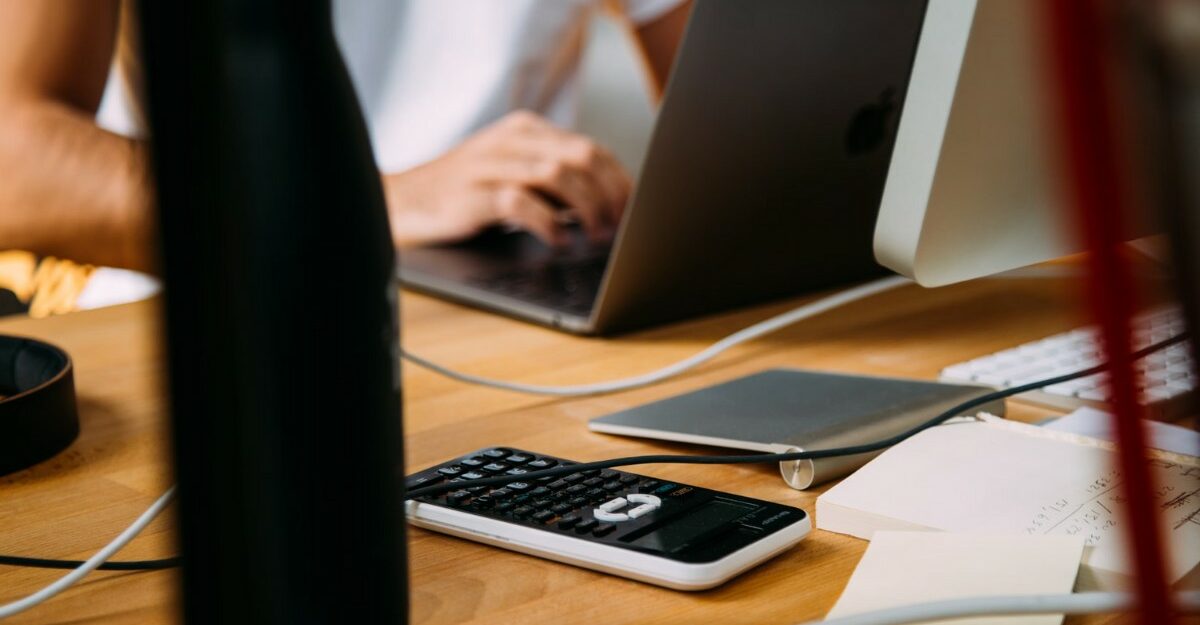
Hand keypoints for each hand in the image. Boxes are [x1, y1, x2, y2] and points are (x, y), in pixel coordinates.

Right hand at [383, 110, 631, 247]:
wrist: (404, 203)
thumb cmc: (466, 194)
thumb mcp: (513, 173)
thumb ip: (554, 181)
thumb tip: (608, 205)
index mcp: (526, 131)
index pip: (590, 147)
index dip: (619, 180)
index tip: (634, 209)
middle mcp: (511, 142)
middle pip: (582, 157)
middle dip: (610, 194)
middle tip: (619, 226)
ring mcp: (490, 166)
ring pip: (558, 176)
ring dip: (587, 210)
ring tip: (594, 236)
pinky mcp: (473, 195)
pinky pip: (521, 203)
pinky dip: (548, 224)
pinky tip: (557, 242)